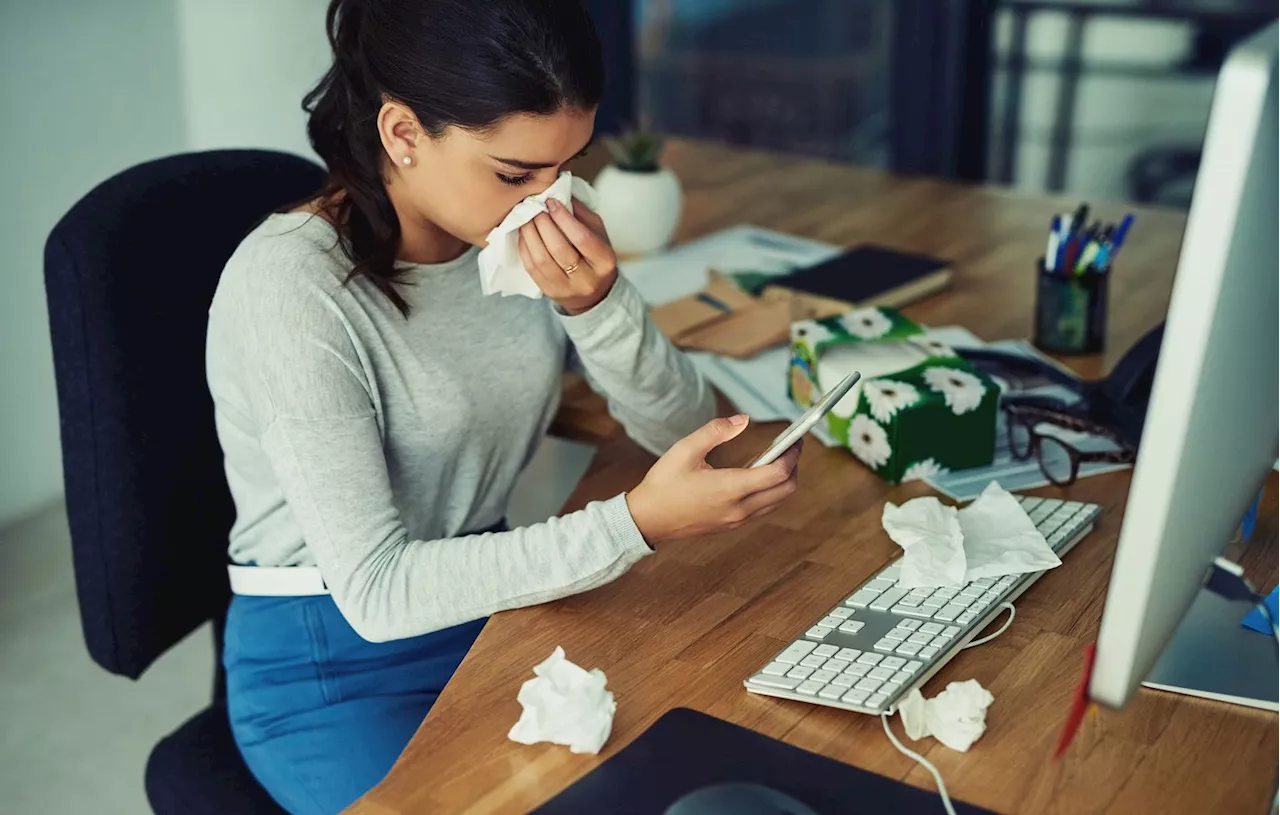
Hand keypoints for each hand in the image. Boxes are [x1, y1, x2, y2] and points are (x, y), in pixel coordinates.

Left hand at [517, 198, 616, 314]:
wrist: (593, 294)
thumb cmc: (595, 257)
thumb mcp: (598, 234)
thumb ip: (581, 215)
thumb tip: (559, 194)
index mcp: (604, 261)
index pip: (581, 237)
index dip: (563, 218)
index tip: (551, 202)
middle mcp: (586, 278)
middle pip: (559, 249)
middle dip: (543, 224)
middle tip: (535, 208)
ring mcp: (566, 288)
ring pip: (542, 260)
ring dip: (530, 235)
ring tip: (526, 218)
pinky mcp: (549, 292)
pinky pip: (532, 268)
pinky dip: (524, 247)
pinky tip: (523, 234)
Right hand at [626, 415, 801, 545]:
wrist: (646, 520)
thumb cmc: (663, 485)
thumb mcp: (685, 449)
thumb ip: (716, 431)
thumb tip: (743, 420)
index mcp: (730, 489)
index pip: (778, 474)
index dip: (792, 455)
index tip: (795, 440)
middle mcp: (739, 508)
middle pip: (786, 490)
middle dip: (794, 467)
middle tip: (791, 448)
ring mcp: (736, 520)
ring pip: (777, 502)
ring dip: (784, 481)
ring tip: (777, 458)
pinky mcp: (731, 524)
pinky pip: (763, 508)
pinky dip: (770, 491)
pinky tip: (758, 475)